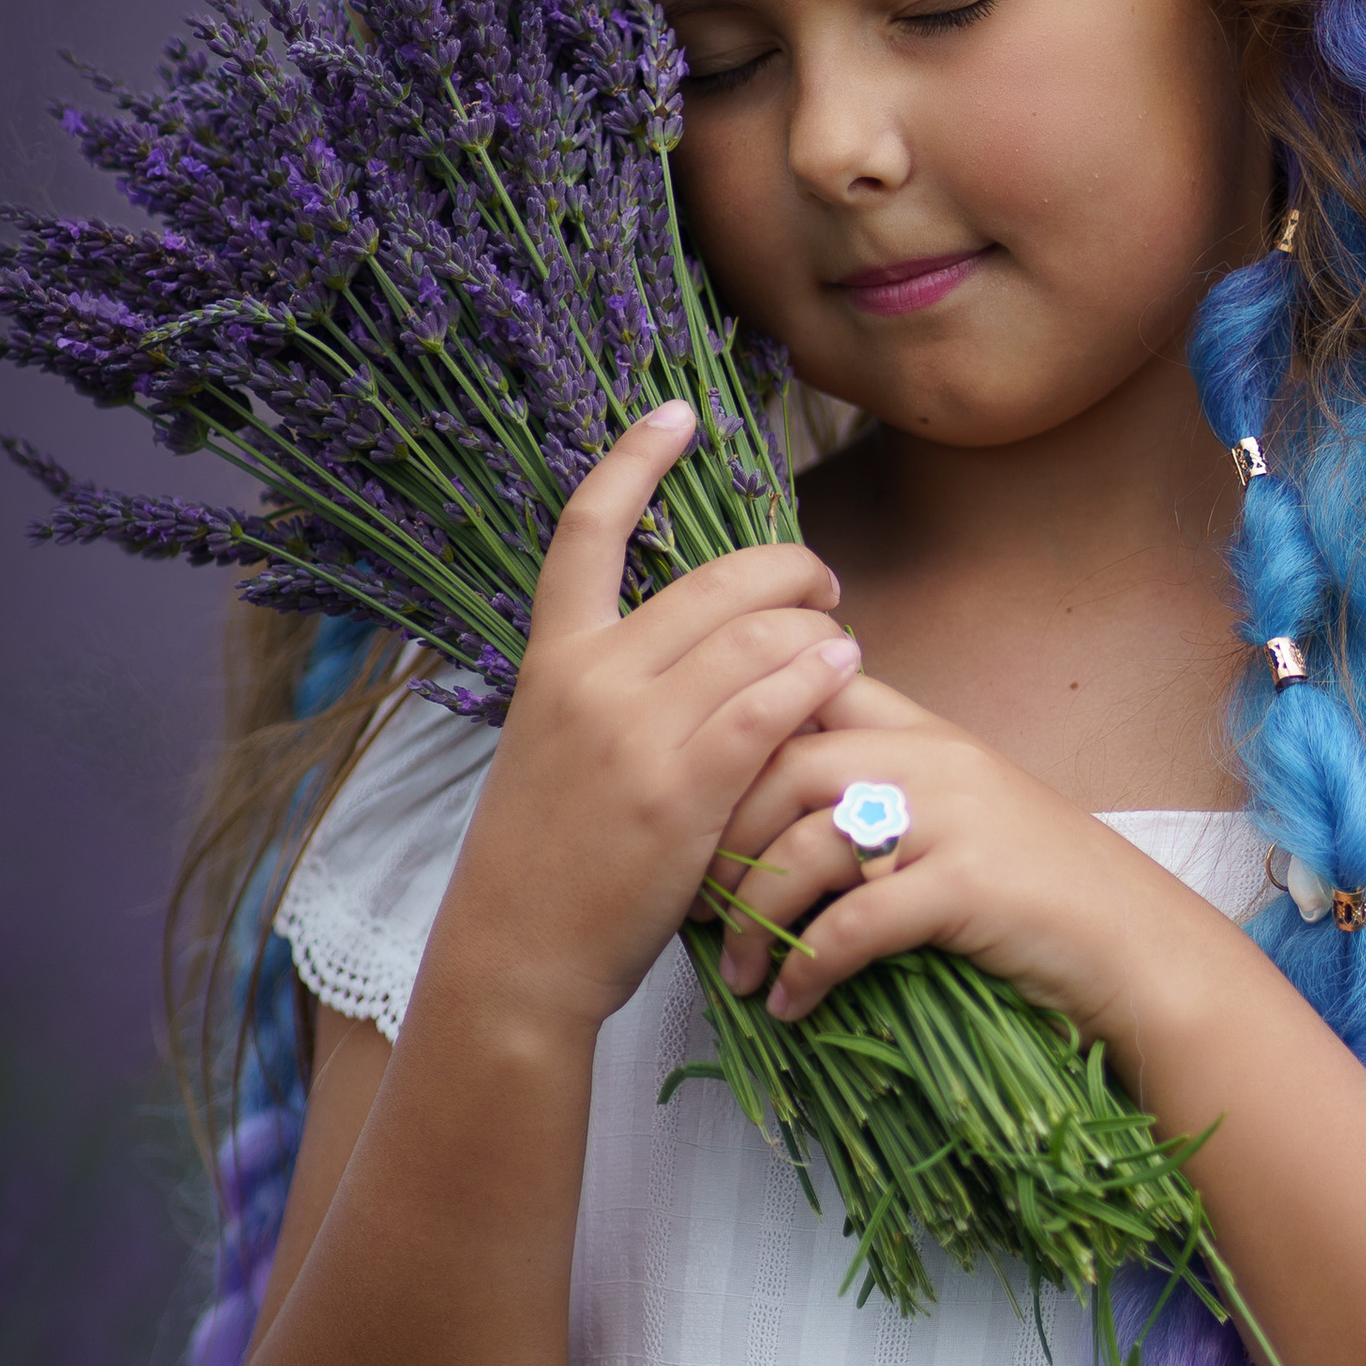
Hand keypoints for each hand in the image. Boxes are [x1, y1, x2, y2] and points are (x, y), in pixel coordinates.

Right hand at [428, 404, 862, 1038]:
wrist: (521, 952)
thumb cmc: (549, 855)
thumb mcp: (555, 745)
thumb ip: (612, 683)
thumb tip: (702, 636)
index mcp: (553, 658)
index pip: (586, 529)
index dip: (634, 459)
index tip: (676, 414)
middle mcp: (592, 677)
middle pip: (715, 579)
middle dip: (787, 569)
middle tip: (821, 587)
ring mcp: (637, 731)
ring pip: (758, 635)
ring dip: (817, 627)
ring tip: (839, 645)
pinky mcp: (686, 787)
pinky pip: (773, 703)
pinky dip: (818, 675)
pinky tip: (844, 672)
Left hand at [708, 670, 1228, 1056]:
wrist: (1137, 947)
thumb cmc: (1037, 894)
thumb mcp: (959, 817)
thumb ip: (880, 794)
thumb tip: (765, 821)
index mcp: (924, 732)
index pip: (807, 691)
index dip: (735, 735)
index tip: (694, 804)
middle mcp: (934, 758)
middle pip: (783, 765)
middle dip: (720, 838)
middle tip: (695, 902)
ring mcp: (954, 817)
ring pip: (809, 843)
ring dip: (755, 917)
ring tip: (738, 972)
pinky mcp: (969, 886)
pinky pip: (856, 921)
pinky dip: (809, 968)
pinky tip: (792, 1004)